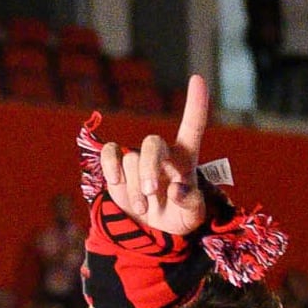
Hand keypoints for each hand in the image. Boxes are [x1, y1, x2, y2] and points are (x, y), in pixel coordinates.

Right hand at [98, 76, 211, 236]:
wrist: (152, 229)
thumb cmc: (177, 216)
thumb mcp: (193, 217)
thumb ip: (191, 204)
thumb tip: (175, 189)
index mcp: (185, 159)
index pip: (192, 126)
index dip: (195, 103)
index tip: (197, 79)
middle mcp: (162, 153)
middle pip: (152, 142)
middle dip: (149, 167)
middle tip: (150, 193)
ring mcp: (138, 157)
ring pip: (131, 161)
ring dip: (135, 190)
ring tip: (144, 210)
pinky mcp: (118, 165)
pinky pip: (110, 153)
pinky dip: (110, 166)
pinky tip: (117, 182)